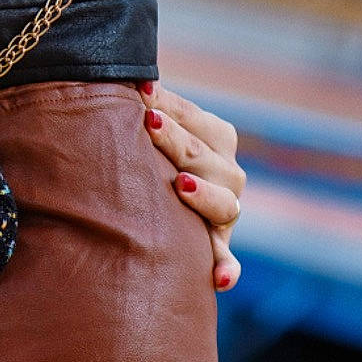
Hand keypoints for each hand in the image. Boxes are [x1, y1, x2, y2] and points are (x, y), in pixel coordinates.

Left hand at [142, 81, 246, 290]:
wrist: (161, 196)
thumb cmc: (150, 149)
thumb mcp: (154, 122)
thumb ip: (150, 102)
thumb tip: (133, 82)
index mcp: (217, 135)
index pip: (193, 118)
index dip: (167, 105)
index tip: (141, 94)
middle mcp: (228, 172)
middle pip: (202, 155)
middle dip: (175, 139)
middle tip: (147, 123)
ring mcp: (226, 210)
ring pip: (222, 203)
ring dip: (204, 194)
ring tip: (180, 185)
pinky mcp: (217, 246)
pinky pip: (226, 260)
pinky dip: (226, 268)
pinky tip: (219, 279)